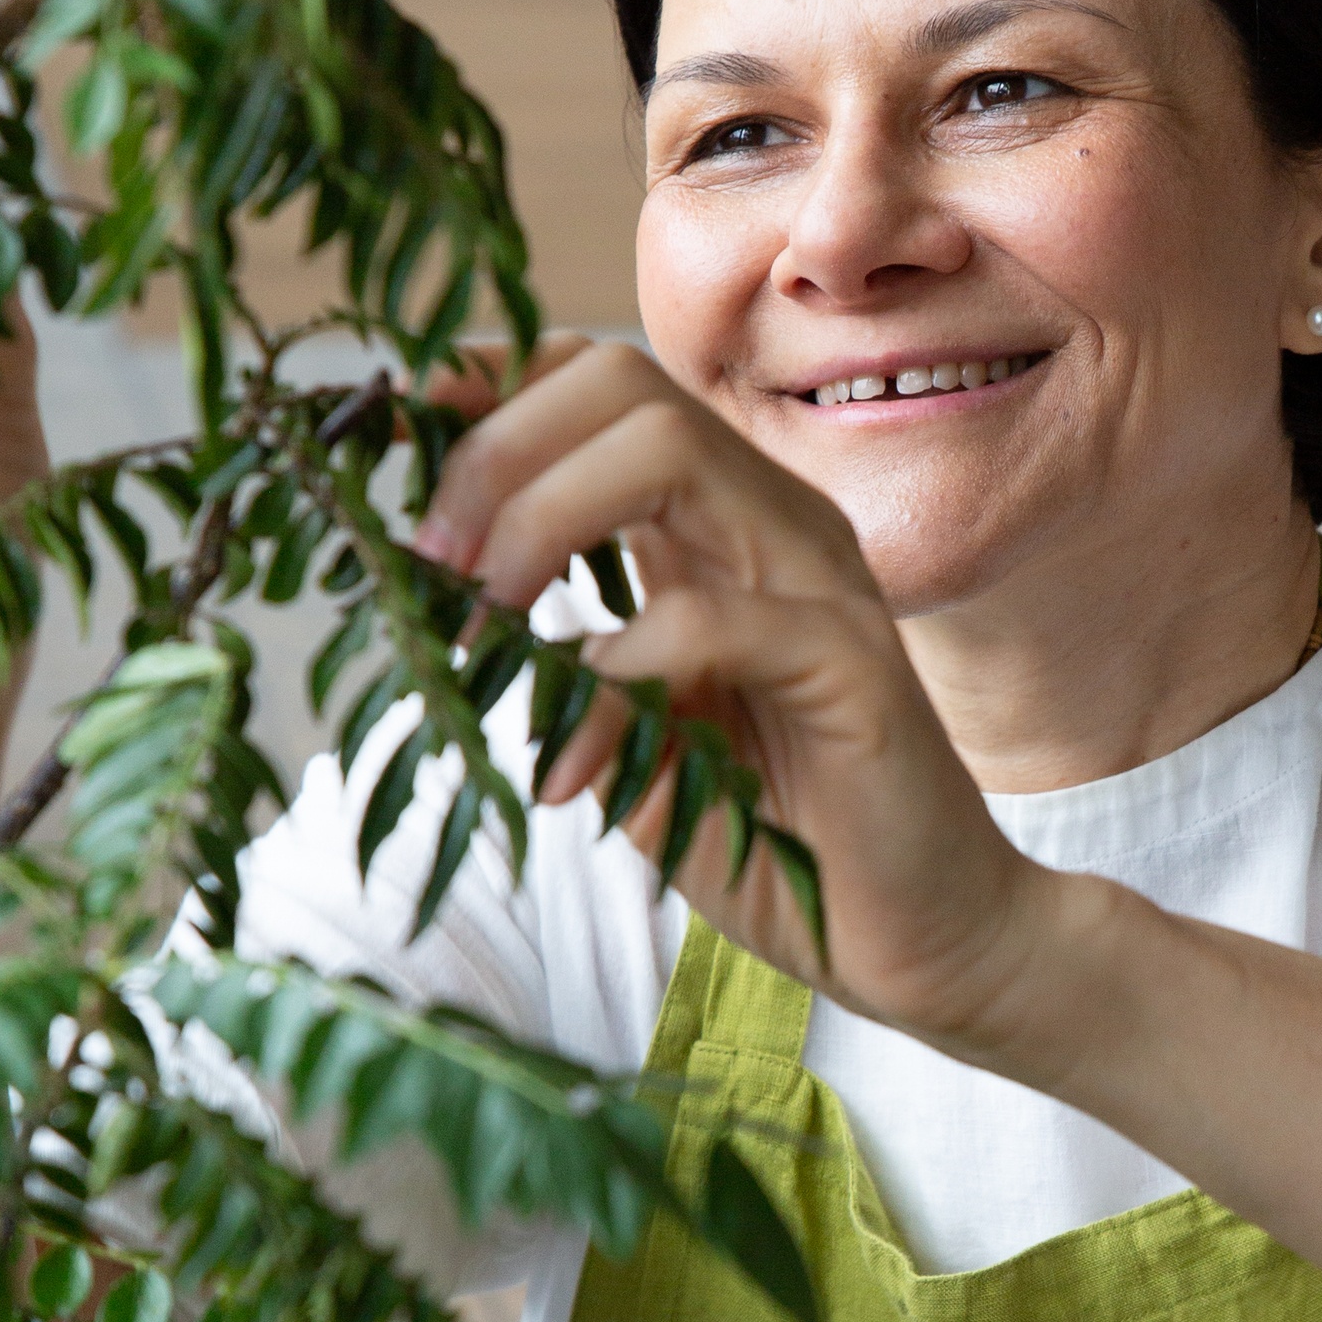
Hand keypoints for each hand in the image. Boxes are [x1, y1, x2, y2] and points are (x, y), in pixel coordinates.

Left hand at [411, 338, 1053, 1050]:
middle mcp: (774, 527)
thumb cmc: (781, 839)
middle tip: (434, 564)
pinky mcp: (852, 666)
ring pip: (671, 452)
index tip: (396, 446)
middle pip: (621, 386)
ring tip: (490, 617)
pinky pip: (718, 615)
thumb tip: (450, 628)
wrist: (925, 936)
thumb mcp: (635, 744)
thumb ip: (559, 676)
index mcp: (718, 528)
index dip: (490, 387)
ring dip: (543, 517)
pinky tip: (589, 741)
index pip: (601, 384)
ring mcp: (822, 584)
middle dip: (495, 452)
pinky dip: (627, 659)